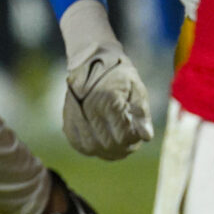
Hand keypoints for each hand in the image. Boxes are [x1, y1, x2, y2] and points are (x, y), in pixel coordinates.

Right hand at [60, 7, 152, 160]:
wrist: (92, 61)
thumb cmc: (119, 74)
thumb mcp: (137, 88)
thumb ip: (142, 113)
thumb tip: (146, 136)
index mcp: (109, 100)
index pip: (123, 136)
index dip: (134, 141)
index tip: (139, 137)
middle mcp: (90, 109)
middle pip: (108, 144)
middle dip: (123, 148)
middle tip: (131, 144)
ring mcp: (76, 115)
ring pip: (92, 148)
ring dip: (107, 152)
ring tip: (118, 146)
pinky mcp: (68, 120)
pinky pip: (78, 144)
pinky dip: (91, 149)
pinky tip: (101, 145)